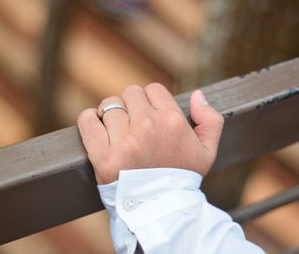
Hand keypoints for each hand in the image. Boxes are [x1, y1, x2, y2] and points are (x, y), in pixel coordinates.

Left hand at [77, 83, 223, 183]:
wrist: (160, 209)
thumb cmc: (181, 179)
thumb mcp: (207, 152)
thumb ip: (210, 119)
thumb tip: (196, 94)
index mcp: (172, 121)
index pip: (153, 89)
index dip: (151, 100)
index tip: (149, 115)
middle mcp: (147, 126)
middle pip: (130, 93)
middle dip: (131, 105)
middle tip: (133, 123)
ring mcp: (124, 140)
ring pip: (109, 105)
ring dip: (111, 115)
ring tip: (117, 131)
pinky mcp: (103, 155)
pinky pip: (87, 120)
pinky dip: (89, 119)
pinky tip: (96, 124)